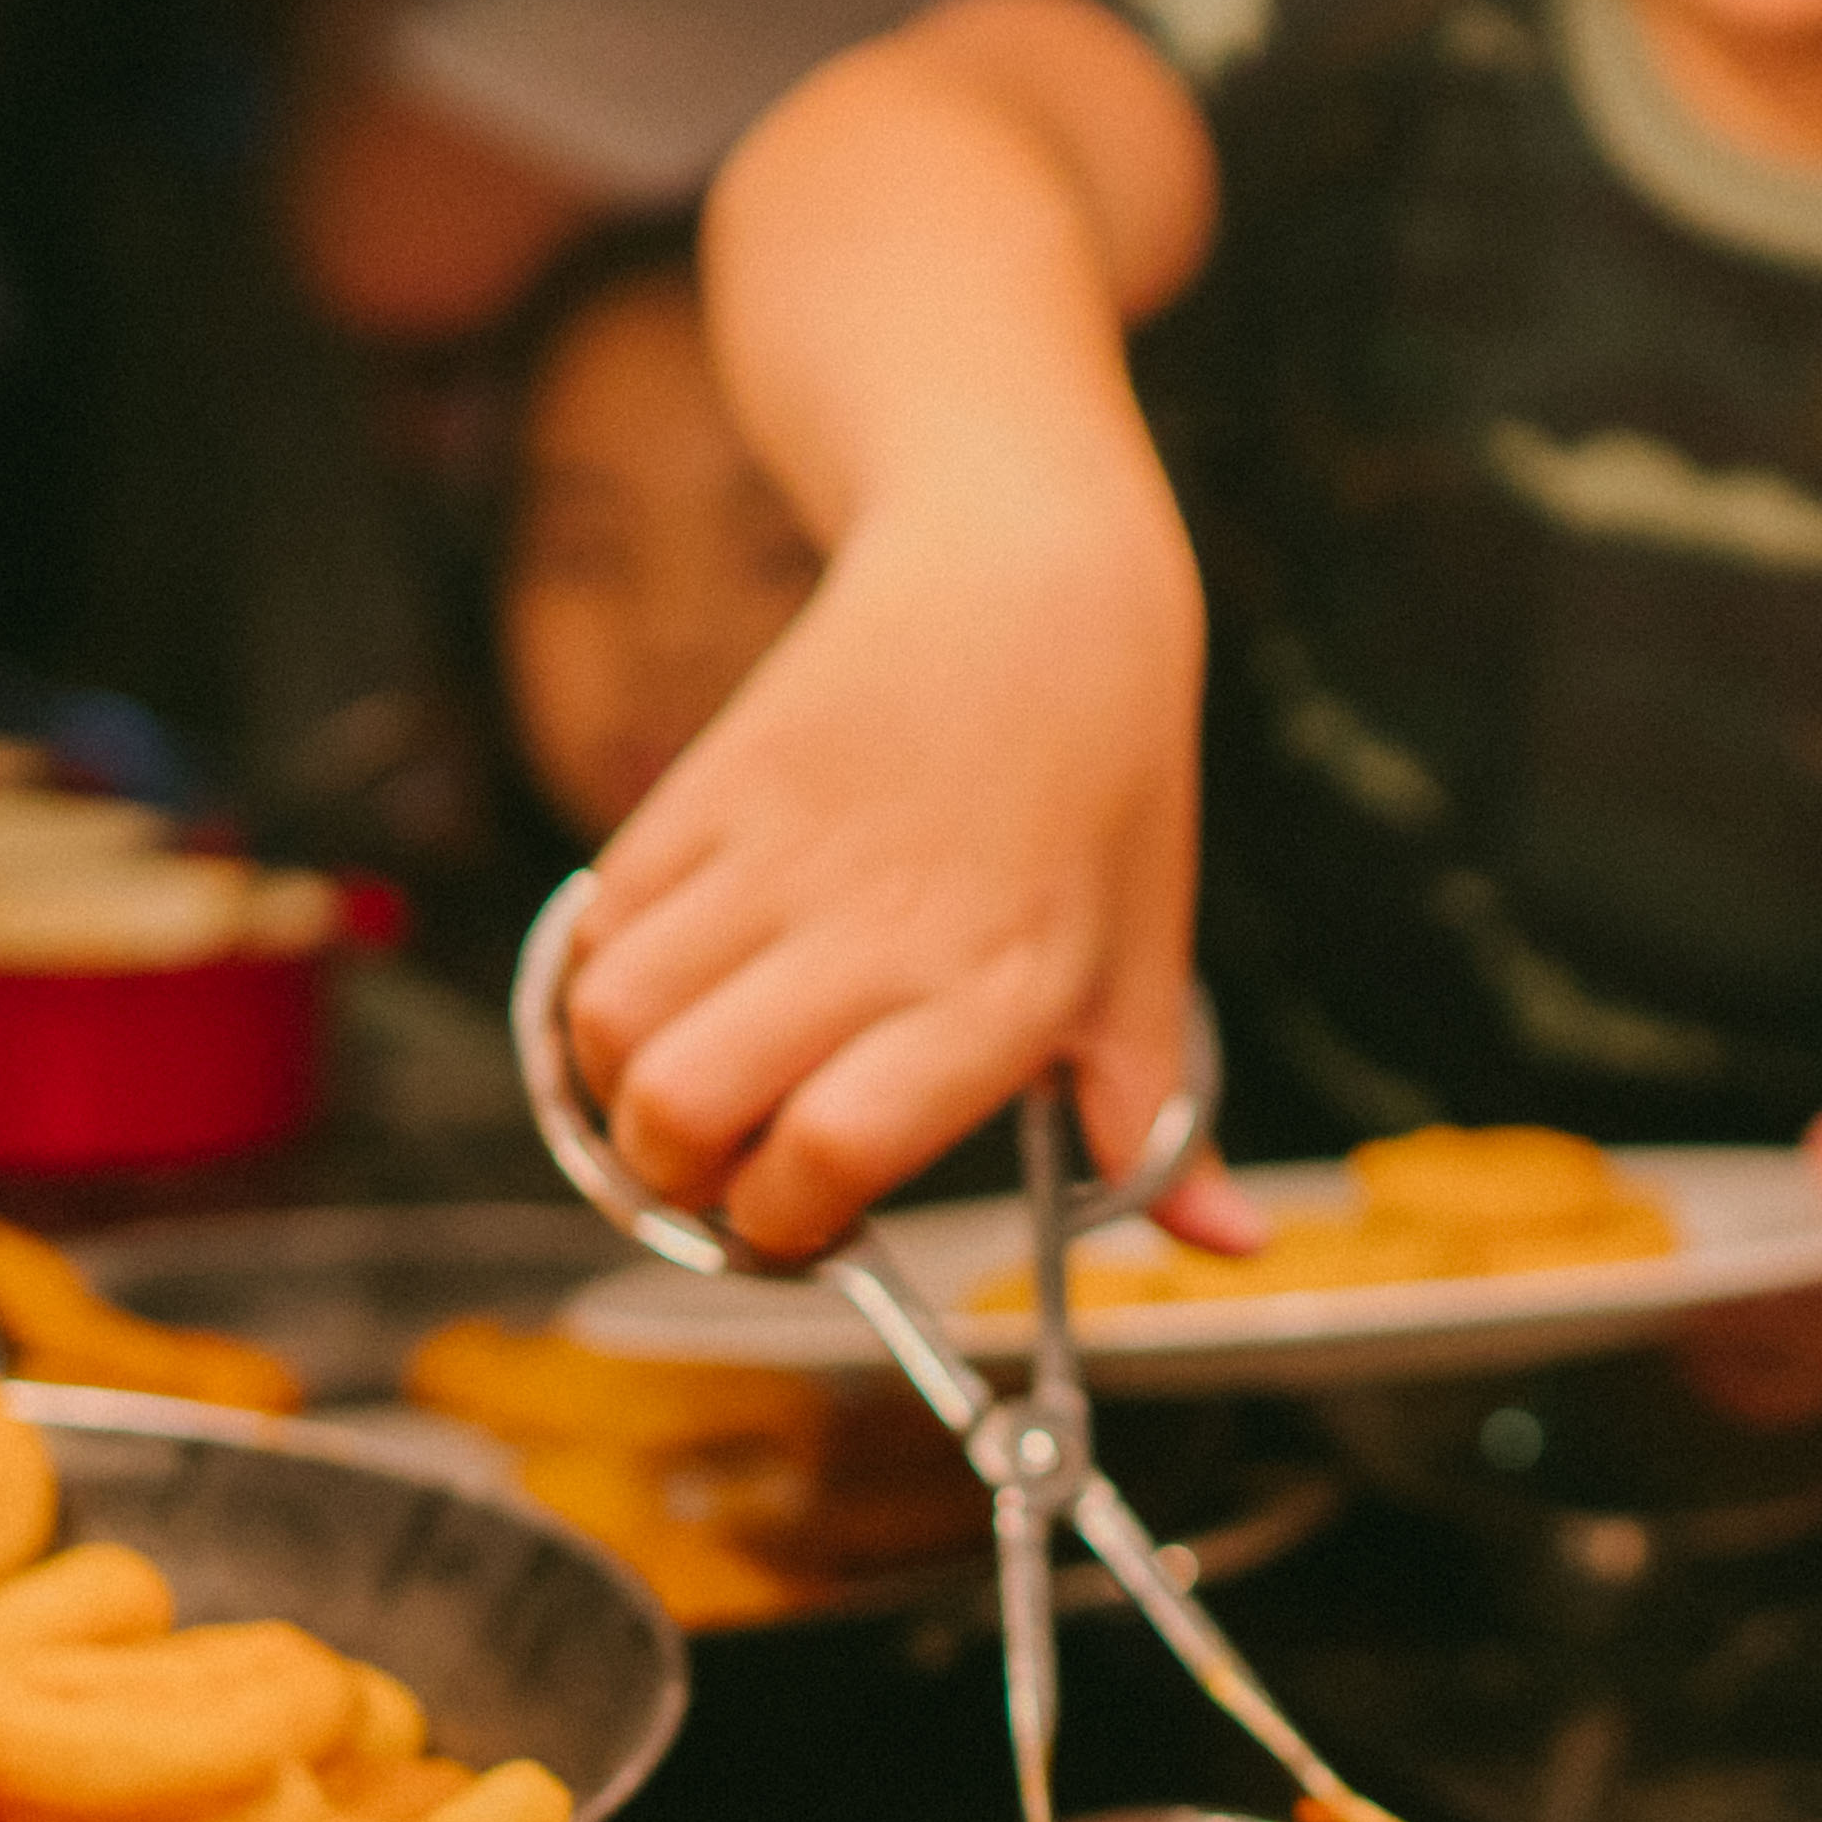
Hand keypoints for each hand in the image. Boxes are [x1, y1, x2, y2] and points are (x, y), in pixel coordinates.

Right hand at [560, 492, 1209, 1266]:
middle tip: (727, 1164)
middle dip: (678, 1181)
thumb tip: (1225, 1240)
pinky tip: (675, 992)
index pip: (830, 1153)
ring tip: (690, 1081)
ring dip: (622, 1089)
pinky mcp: (709, 788)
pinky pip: (596, 929)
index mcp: (997, 991)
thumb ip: (1159, 1121)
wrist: (1028, 582)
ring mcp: (778, 853)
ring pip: (610, 1025)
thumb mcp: (1146, 960)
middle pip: (683, 1110)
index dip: (785, 1222)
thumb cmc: (1100, 789)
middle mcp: (877, 927)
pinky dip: (603, 988)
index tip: (803, 1221)